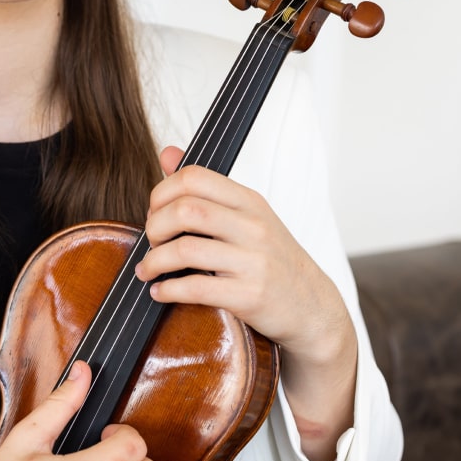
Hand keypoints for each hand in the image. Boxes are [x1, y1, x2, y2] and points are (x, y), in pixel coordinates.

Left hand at [134, 147, 356, 460]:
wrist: (313, 306)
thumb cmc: (274, 260)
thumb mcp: (248, 216)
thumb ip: (206, 188)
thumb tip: (168, 154)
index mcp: (249, 201)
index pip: (194, 177)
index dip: (161, 192)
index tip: (154, 212)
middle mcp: (253, 226)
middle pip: (186, 210)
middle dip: (155, 226)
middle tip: (151, 241)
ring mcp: (253, 261)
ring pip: (186, 250)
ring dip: (154, 261)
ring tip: (147, 270)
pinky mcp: (249, 296)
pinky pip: (196, 289)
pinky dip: (168, 290)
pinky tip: (161, 291)